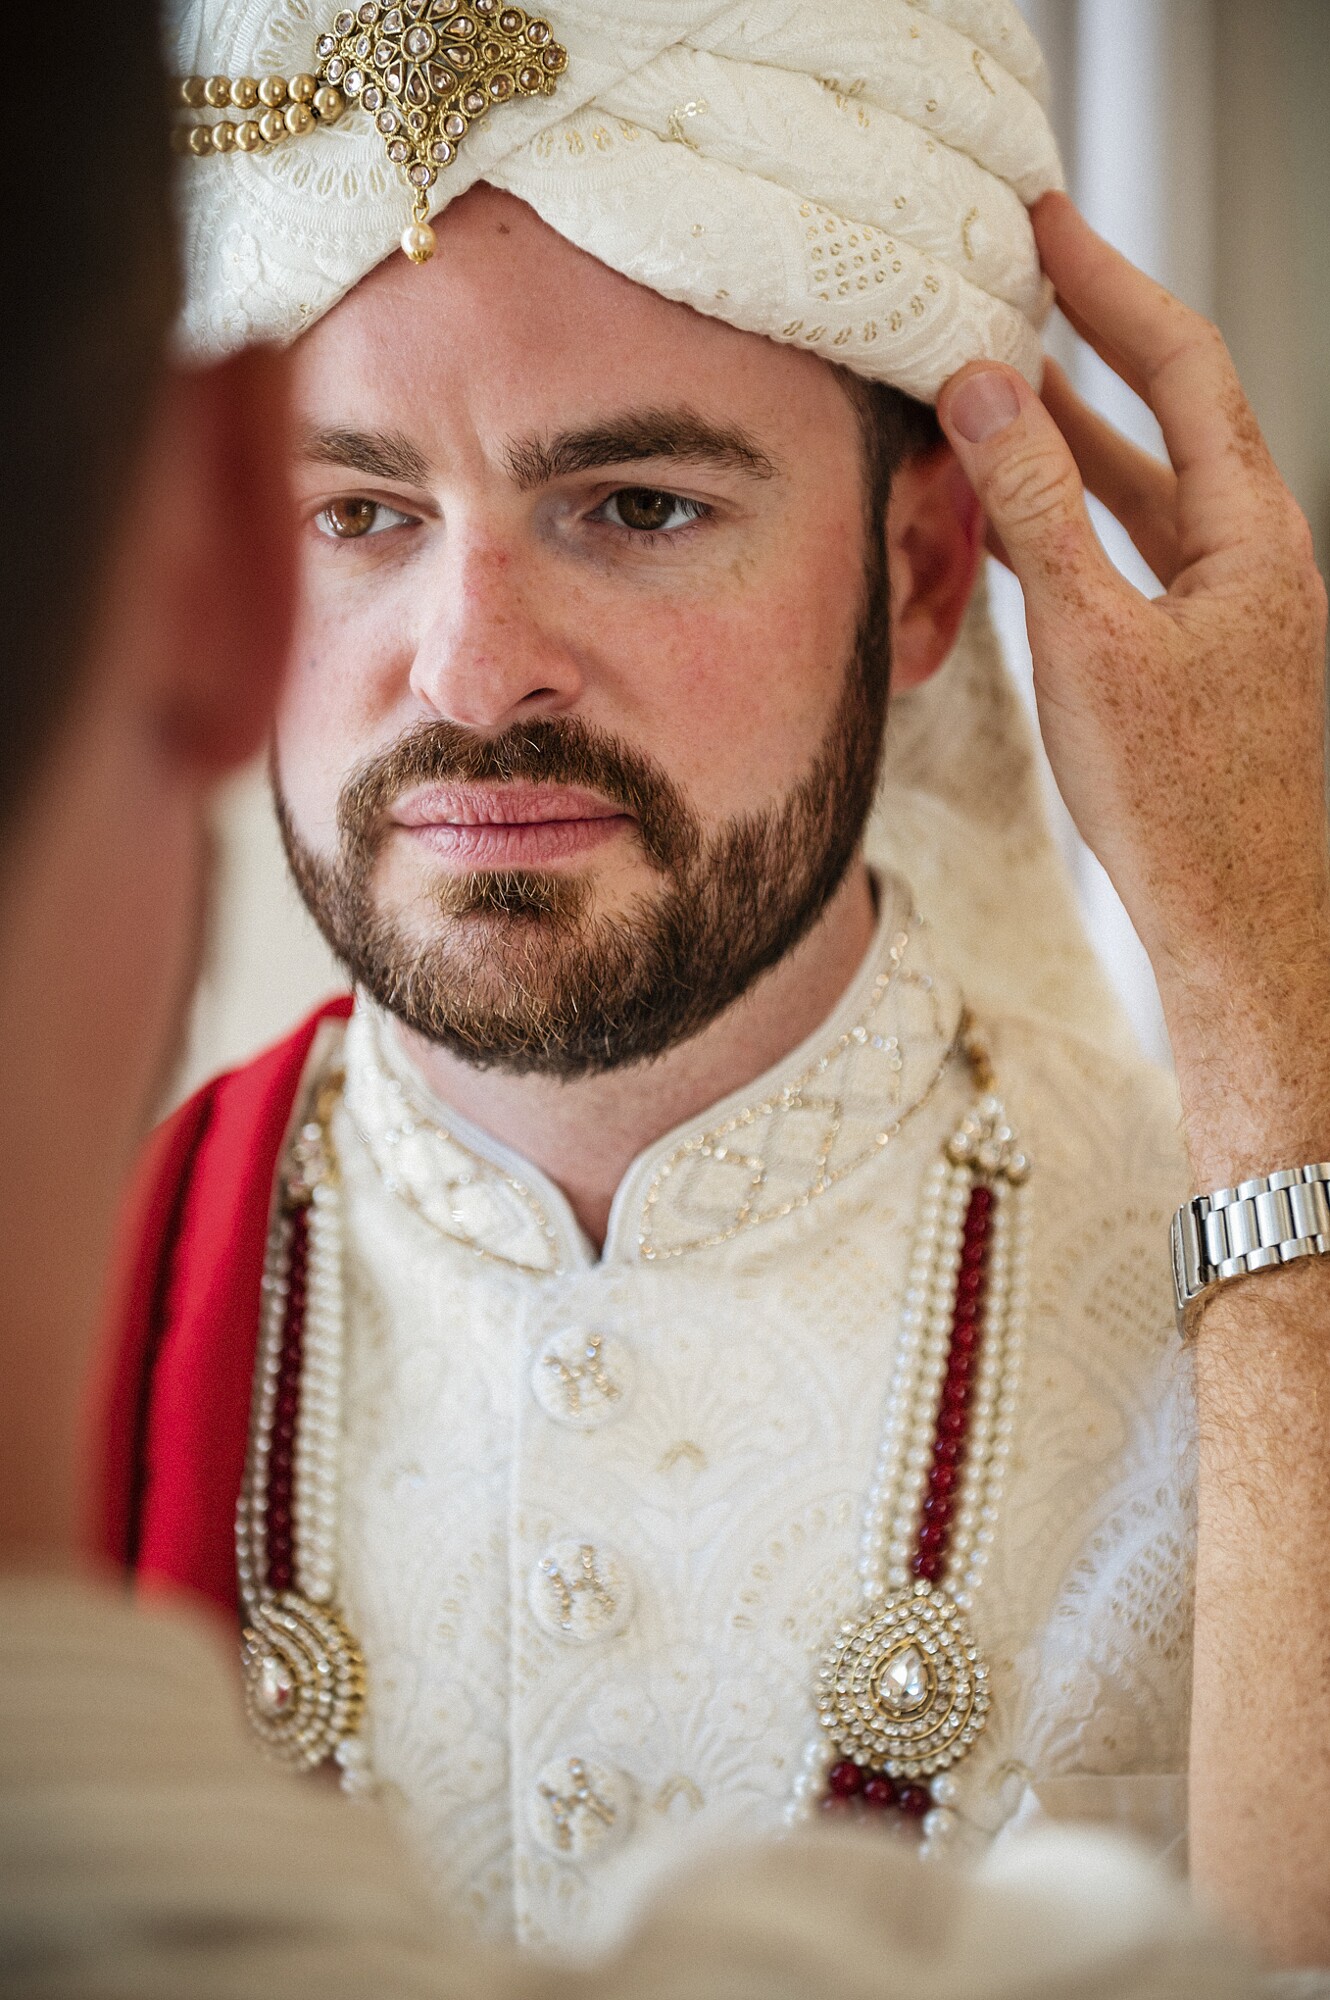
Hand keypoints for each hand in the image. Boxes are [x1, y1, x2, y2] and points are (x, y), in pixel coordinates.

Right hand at [935, 193, 1328, 1039]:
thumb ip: (1038, 511)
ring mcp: (1225, 612)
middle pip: (1165, 419)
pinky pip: (1126, 560)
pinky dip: (1067, 523)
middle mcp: (1251, 559)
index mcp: (1250, 536)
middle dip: (1085, 347)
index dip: (1110, 285)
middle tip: (1009, 282)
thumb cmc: (1182, 807)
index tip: (1043, 223)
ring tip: (992, 383)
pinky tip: (1012, 520)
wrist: (1237, 932)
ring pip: (1140, 494)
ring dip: (1068, 439)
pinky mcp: (1193, 663)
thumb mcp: (1092, 644)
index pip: (1181, 366)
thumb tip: (985, 389)